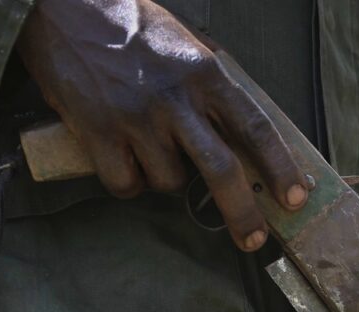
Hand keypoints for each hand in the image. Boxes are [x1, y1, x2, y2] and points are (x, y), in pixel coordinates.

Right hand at [16, 0, 312, 250]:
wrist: (62, 6)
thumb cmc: (132, 27)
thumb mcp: (186, 45)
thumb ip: (213, 89)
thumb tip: (245, 141)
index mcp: (205, 73)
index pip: (254, 127)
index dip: (280, 168)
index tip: (296, 199)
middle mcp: (174, 97)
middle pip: (221, 169)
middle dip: (242, 213)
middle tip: (254, 241)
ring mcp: (135, 116)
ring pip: (170, 182)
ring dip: (167, 180)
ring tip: (151, 148)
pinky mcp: (97, 131)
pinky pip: (126, 185)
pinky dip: (129, 183)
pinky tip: (122, 158)